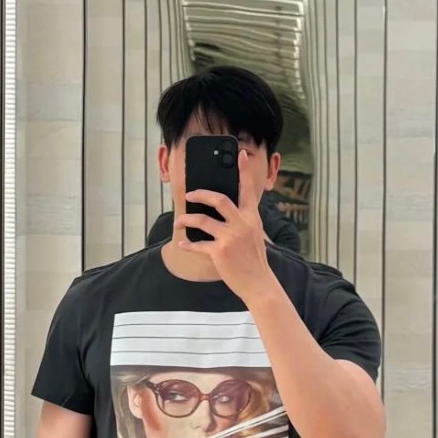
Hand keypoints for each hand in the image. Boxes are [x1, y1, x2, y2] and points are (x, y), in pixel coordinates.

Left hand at [175, 152, 273, 301]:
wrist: (258, 284)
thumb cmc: (254, 260)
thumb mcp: (255, 235)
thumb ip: (243, 220)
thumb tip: (224, 211)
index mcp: (252, 218)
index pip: (247, 190)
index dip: (243, 171)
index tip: (239, 154)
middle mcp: (242, 224)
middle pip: (219, 199)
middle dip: (201, 194)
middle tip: (189, 195)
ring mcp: (230, 238)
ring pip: (202, 220)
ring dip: (186, 220)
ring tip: (179, 222)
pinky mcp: (220, 252)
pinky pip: (198, 244)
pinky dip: (187, 244)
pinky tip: (182, 243)